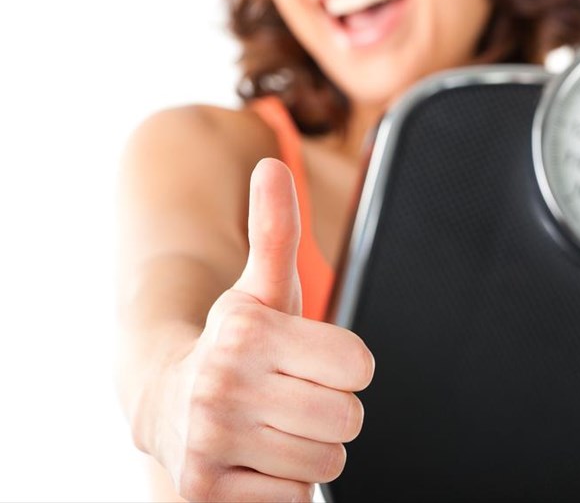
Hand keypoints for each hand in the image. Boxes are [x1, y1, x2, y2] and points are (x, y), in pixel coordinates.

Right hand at [150, 159, 374, 501]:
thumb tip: (271, 165)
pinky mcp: (206, 495)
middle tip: (290, 397)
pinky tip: (254, 459)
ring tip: (272, 427)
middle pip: (347, 418)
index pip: (359, 366)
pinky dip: (283, 485)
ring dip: (307, 448)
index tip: (310, 360)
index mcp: (246, 331)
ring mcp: (210, 445)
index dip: (344, 366)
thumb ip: (276, 229)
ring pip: (325, 463)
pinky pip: (294, 499)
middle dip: (328, 409)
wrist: (165, 400)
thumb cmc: (234, 343)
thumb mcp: (260, 287)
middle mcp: (221, 387)